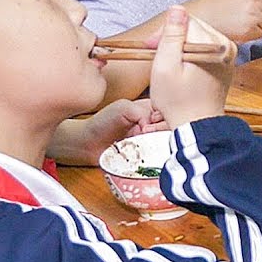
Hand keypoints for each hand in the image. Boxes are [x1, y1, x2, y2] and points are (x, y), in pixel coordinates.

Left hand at [48, 99, 166, 165]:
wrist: (88, 144)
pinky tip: (147, 151)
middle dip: (162, 129)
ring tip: (143, 141)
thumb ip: (143, 112)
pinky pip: (160, 154)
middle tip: (145, 132)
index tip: (152, 121)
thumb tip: (153, 127)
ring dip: (159, 142)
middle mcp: (154, 123)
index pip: (170, 110)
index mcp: (151, 109)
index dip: (165, 115)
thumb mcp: (123, 108)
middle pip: (172, 125)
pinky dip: (157, 153)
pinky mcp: (149, 154)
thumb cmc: (102, 122)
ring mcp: (152, 139)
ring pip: (169, 140)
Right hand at [149, 6, 236, 127]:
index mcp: (213, 45)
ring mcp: (228, 56)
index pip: (185, 21)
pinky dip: (191, 55)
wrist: (197, 125)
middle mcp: (225, 47)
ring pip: (198, 38)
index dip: (165, 32)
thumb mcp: (165, 66)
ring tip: (169, 65)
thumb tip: (176, 8)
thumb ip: (171, 35)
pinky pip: (205, 49)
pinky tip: (182, 70)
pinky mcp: (226, 64)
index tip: (151, 46)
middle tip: (158, 57)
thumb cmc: (178, 101)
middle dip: (173, 39)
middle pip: (193, 28)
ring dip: (181, 47)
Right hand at [183, 0, 261, 41]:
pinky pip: (261, 34)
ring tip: (243, 20)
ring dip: (261, 24)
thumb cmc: (214, 3)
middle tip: (250, 12)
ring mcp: (252, 17)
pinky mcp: (248, 31)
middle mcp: (254, 1)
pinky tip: (240, 27)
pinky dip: (254, 33)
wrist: (199, 17)